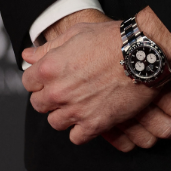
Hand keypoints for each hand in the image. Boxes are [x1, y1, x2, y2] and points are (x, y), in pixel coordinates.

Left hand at [22, 6, 170, 145]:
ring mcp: (75, 110)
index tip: (50, 78)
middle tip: (67, 89)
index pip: (28, 82)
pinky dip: (81, 130)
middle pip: (38, 104)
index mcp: (50, 68)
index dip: (39, 79)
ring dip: (64, 114)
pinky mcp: (94, 124)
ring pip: (55, 122)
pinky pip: (76, 137)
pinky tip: (89, 116)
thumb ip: (49, 47)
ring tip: (79, 103)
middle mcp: (58, 91)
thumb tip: (28, 55)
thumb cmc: (112, 39)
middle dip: (49, 97)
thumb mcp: (77, 33)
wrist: (141, 54)